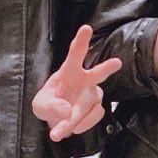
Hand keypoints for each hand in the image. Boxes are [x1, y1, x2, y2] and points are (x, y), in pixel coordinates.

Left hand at [34, 25, 121, 141]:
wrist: (57, 121)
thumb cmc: (49, 105)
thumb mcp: (41, 105)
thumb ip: (51, 106)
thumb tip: (67, 111)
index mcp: (68, 71)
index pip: (75, 53)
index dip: (81, 41)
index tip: (86, 28)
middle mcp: (85, 79)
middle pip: (97, 73)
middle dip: (106, 68)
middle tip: (116, 63)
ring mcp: (93, 93)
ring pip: (89, 104)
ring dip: (75, 119)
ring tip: (61, 129)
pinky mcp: (98, 106)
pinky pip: (94, 116)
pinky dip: (81, 125)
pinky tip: (72, 127)